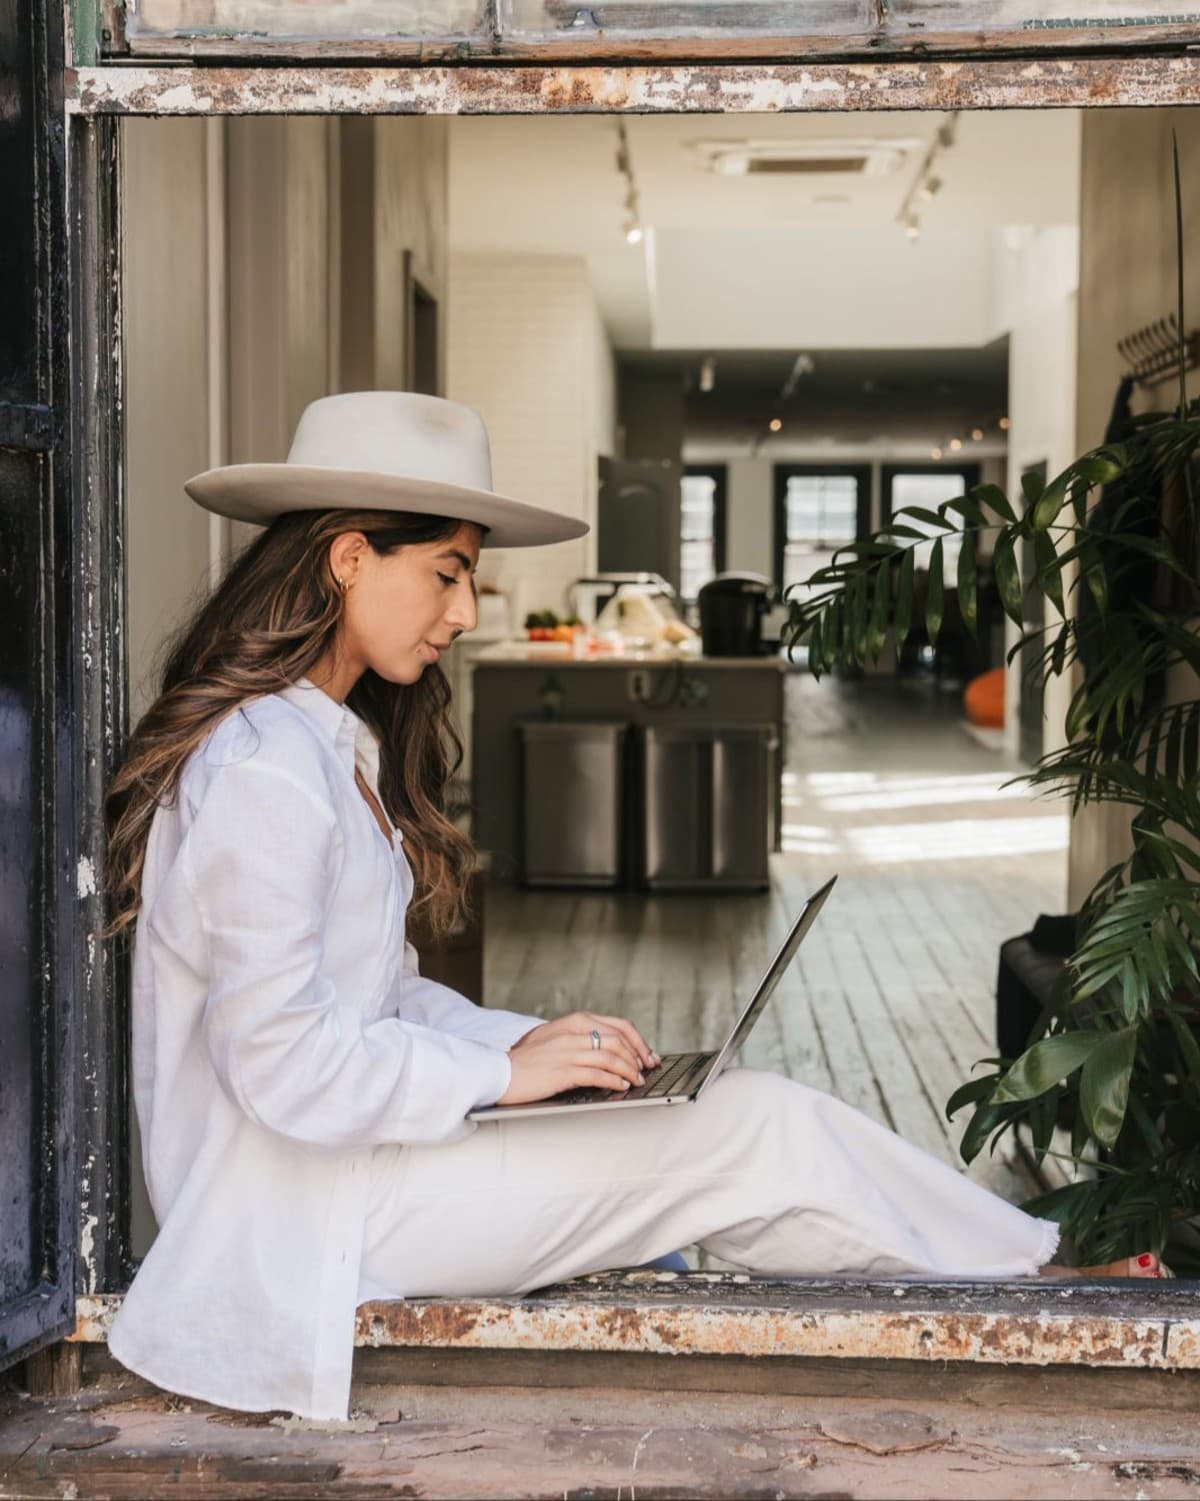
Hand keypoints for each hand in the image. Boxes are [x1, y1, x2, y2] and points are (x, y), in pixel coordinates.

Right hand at [500, 1012, 660, 1106]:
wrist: (498, 1072)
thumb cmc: (526, 1062)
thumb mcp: (555, 1041)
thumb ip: (579, 1041)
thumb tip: (610, 1052)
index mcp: (573, 1022)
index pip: (618, 1025)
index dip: (638, 1041)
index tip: (648, 1055)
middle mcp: (572, 1033)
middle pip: (619, 1040)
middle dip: (638, 1056)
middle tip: (646, 1070)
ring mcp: (567, 1051)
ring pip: (611, 1057)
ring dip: (629, 1070)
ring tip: (636, 1081)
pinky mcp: (562, 1071)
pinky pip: (597, 1074)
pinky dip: (614, 1080)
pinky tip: (620, 1087)